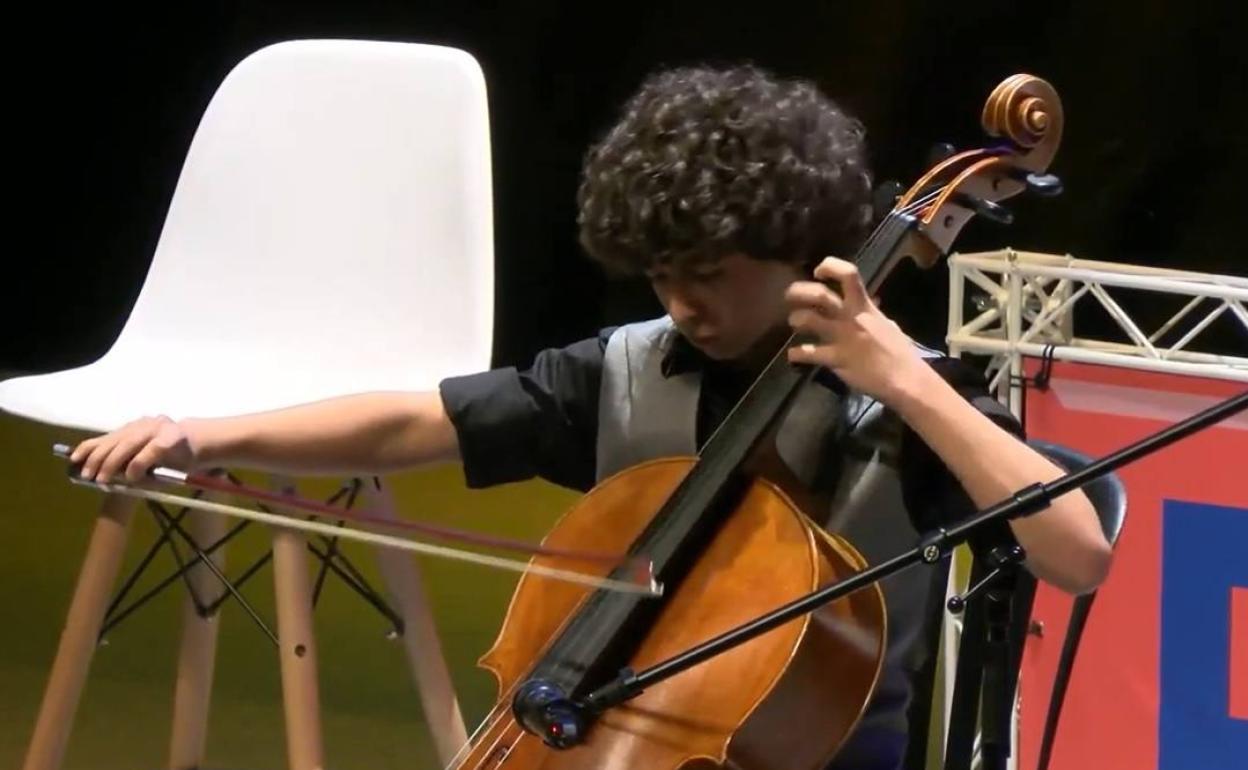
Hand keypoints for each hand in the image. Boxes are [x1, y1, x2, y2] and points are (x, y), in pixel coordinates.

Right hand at [69, 415, 197, 483]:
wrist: (187, 440)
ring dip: (97, 458)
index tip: (130, 479)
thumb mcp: (177, 472)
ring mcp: (138, 424)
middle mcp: (155, 425)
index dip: (140, 463)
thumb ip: (156, 477)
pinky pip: (103, 437)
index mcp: (174, 436)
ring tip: (86, 475)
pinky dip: (89, 448)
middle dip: (112, 463)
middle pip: (129, 442)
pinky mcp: (125, 427)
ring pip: (113, 439)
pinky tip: (75, 458)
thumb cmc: (182, 462)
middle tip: (101, 481)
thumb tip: (128, 482)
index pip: (156, 447)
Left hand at [785, 256, 932, 404]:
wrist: (905, 379)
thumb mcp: (887, 324)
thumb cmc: (899, 352)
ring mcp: (842, 338)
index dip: (829, 267)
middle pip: (820, 294)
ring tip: (794, 322)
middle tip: (790, 296)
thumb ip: (872, 312)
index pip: (848, 275)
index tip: (818, 271)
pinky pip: (809, 354)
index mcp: (864, 306)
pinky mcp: (836, 359)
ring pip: (809, 320)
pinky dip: (796, 354)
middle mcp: (851, 317)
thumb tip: (870, 301)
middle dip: (799, 291)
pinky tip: (793, 355)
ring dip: (795, 319)